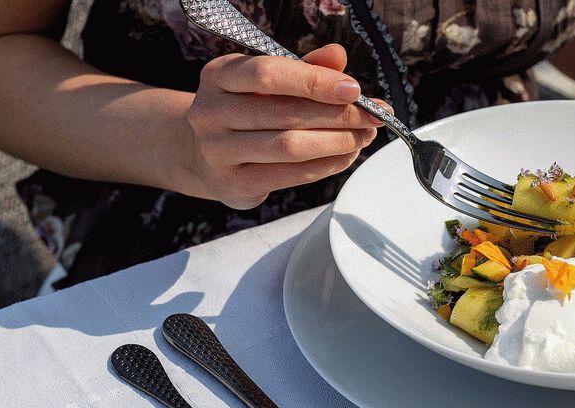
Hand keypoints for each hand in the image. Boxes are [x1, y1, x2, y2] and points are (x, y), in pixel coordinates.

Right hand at [178, 44, 390, 208]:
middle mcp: (211, 112)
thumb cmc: (242, 112)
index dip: (315, 81)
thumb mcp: (264, 84)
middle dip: (337, 115)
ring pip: (288, 146)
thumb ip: (301, 69)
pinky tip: (344, 157)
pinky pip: (288, 175)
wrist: (203, 156)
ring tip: (362, 137)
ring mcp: (219, 151)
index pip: (268, 74)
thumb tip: (339, 57)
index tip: (354, 90)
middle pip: (284, 114)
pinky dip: (323, 166)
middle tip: (371, 117)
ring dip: (335, 142)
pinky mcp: (235, 183)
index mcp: (218, 75)